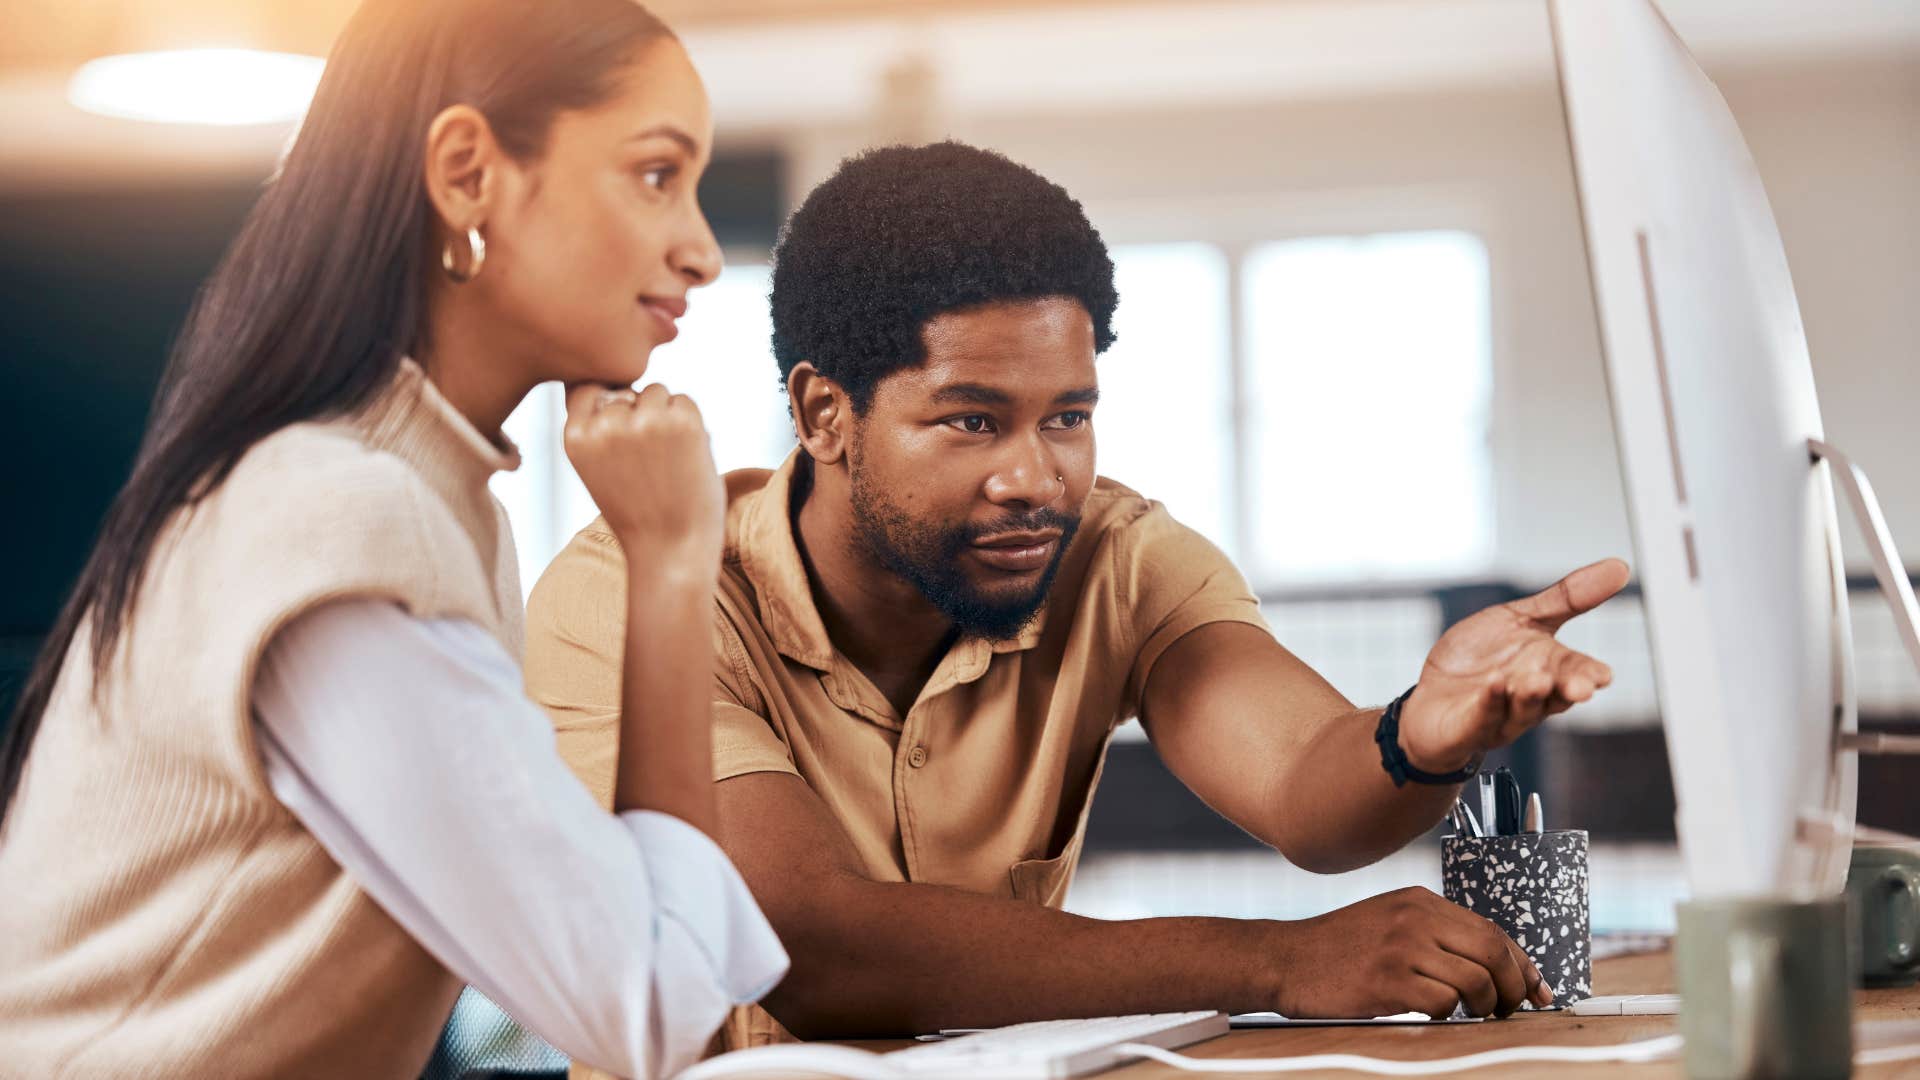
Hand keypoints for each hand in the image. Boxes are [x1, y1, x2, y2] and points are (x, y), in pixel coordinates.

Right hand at [563, 382, 724, 571]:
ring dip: (666, 416)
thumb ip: (598, 431)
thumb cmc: (637, 515)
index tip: (622, 433)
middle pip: (626, 391)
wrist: (670, 552)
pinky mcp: (682, 422)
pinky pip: (685, 401)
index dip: (608, 405)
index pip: (587, 389)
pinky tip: (686, 458)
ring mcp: (644, 421)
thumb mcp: (598, 470)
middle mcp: (605, 424)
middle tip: (649, 459)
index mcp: (576, 436)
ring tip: (667, 460)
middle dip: (639, 413)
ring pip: (656, 391)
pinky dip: (691, 424)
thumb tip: (619, 387)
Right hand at [1267, 887, 1551, 1018]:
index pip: (1491, 929)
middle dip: (1515, 987)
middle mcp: (1415, 918)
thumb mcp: (1388, 920)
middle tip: (1511, 1009)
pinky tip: (1432, 1013)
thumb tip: (1490, 962)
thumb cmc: (1337, 948)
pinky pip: (1443, 1002)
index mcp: (1419, 901)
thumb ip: (1433, 931)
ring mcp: (1401, 947)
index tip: (1537, 988)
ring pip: (1476, 979)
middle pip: (1494, 951)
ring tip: (1471, 1013)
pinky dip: (1448, 1015)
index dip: (1523, 963)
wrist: (1285, 958)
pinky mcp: (1387, 980)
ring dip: (1485, 1006)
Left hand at [1398, 558, 1629, 772]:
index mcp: (1550, 669)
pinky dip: (1489, 702)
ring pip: (1522, 708)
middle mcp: (1532, 696)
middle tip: (1581, 687)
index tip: (1603, 675)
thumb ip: (1567, 598)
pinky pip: (1482, 716)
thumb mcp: (1521, 618)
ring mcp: (1502, 715)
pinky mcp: (1470, 727)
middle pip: (1557, 694)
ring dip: (1530, 694)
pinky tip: (1492, 685)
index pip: (1578, 671)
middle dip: (1569, 689)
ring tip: (1537, 680)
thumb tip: (1620, 567)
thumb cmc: (1481, 659)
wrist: (1430, 697)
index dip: (1590, 674)